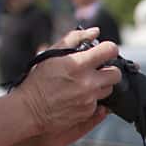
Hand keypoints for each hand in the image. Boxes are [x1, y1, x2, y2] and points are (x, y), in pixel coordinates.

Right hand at [11, 30, 119, 145]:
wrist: (30, 110)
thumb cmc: (38, 80)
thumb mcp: (51, 55)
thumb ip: (74, 40)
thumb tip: (95, 32)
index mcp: (78, 65)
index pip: (110, 51)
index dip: (109, 49)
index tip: (105, 51)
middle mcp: (88, 83)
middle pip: (116, 73)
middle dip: (108, 70)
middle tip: (96, 70)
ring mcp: (90, 100)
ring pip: (109, 89)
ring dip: (101, 85)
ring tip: (83, 84)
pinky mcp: (89, 113)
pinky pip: (101, 104)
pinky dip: (93, 100)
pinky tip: (79, 97)